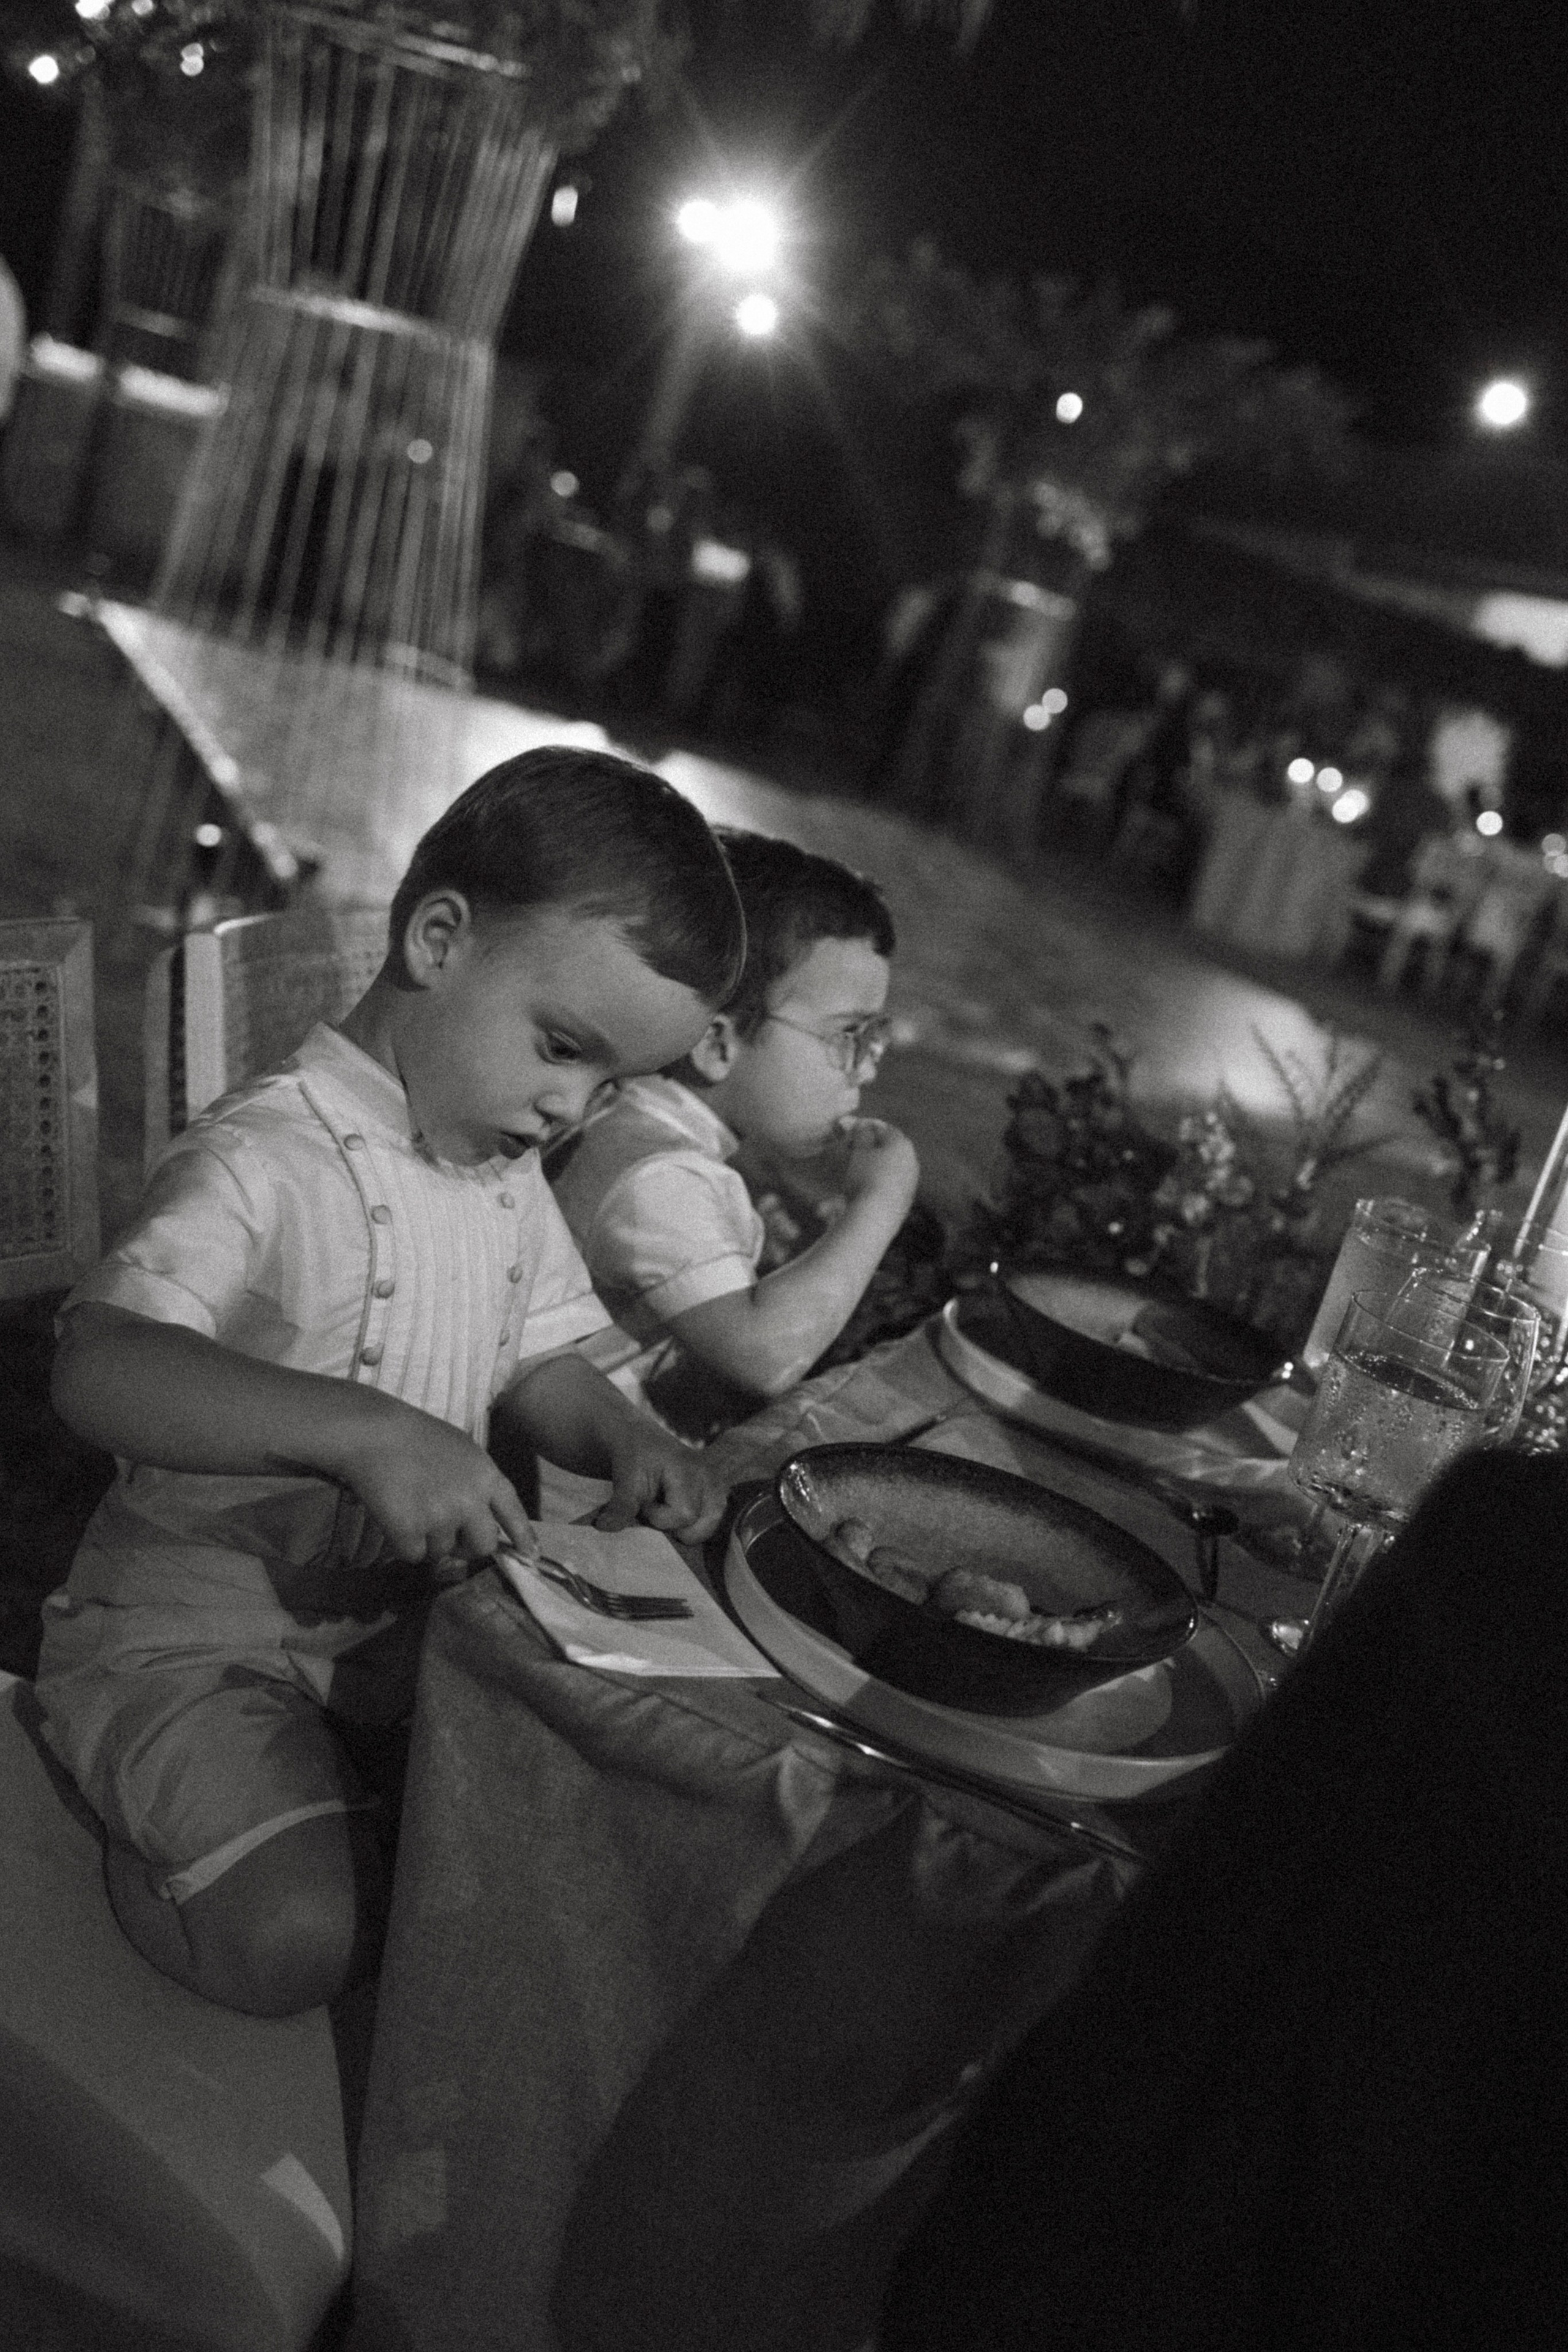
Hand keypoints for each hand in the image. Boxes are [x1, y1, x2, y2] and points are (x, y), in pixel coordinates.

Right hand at [335, 1407, 535, 1567]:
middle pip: (483, 1546)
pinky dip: (403, 1543)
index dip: (522, 1537)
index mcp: (487, 1476)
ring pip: (443, 1552)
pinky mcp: (411, 1531)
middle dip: (467, 1546)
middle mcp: (471, 1501)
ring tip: (411, 1507)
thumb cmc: (417, 1437)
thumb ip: (478, 1483)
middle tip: (447, 1533)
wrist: (374, 1432)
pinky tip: (395, 1516)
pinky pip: (414, 1555)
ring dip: (428, 1540)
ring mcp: (441, 1517)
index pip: (513, 1514)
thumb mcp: (463, 1451)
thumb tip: (482, 1519)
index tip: (530, 1555)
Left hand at [599, 1428, 724, 1543]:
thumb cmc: (635, 1455)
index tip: (644, 1500)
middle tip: (656, 1504)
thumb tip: (604, 1528)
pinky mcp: (719, 1496)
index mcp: (692, 1470)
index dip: (658, 1515)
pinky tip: (677, 1511)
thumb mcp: (626, 1477)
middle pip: (696, 1526)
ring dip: (683, 1529)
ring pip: (706, 1530)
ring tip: (667, 1508)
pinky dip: (693, 1526)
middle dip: (670, 1524)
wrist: (642, 1439)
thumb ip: (621, 1505)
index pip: (684, 1514)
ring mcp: (719, 1487)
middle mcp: (711, 1478)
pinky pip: (709, 1525)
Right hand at [837, 1117, 918, 1213]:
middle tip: (854, 1149)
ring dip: (877, 1165)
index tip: (851, 1132)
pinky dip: (881, 1181)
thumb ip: (862, 1135)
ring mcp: (911, 1182)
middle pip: (892, 1148)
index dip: (867, 1127)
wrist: (877, 1215)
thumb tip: (864, 1126)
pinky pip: (893, 1184)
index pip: (886, 1129)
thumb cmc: (866, 1177)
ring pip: (893, 1167)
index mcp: (902, 1144)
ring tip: (858, 1170)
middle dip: (873, 1147)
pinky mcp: (907, 1199)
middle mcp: (912, 1161)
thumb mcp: (860, 1151)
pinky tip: (867, 1188)